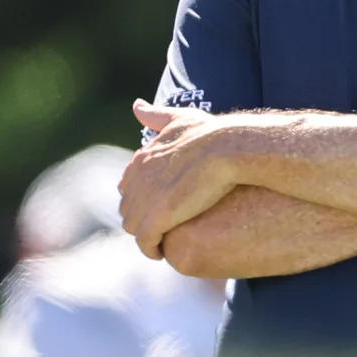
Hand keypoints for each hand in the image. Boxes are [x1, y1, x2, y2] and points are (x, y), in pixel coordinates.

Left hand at [120, 99, 249, 259]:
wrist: (227, 148)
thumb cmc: (211, 133)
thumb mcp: (180, 119)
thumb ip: (156, 116)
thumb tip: (136, 106)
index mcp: (140, 160)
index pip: (129, 186)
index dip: (144, 197)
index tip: (161, 204)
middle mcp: (136, 180)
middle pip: (129, 207)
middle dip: (141, 218)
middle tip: (162, 227)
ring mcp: (144, 200)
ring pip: (134, 226)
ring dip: (145, 235)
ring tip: (162, 240)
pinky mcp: (157, 219)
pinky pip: (146, 241)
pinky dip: (151, 248)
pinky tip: (161, 251)